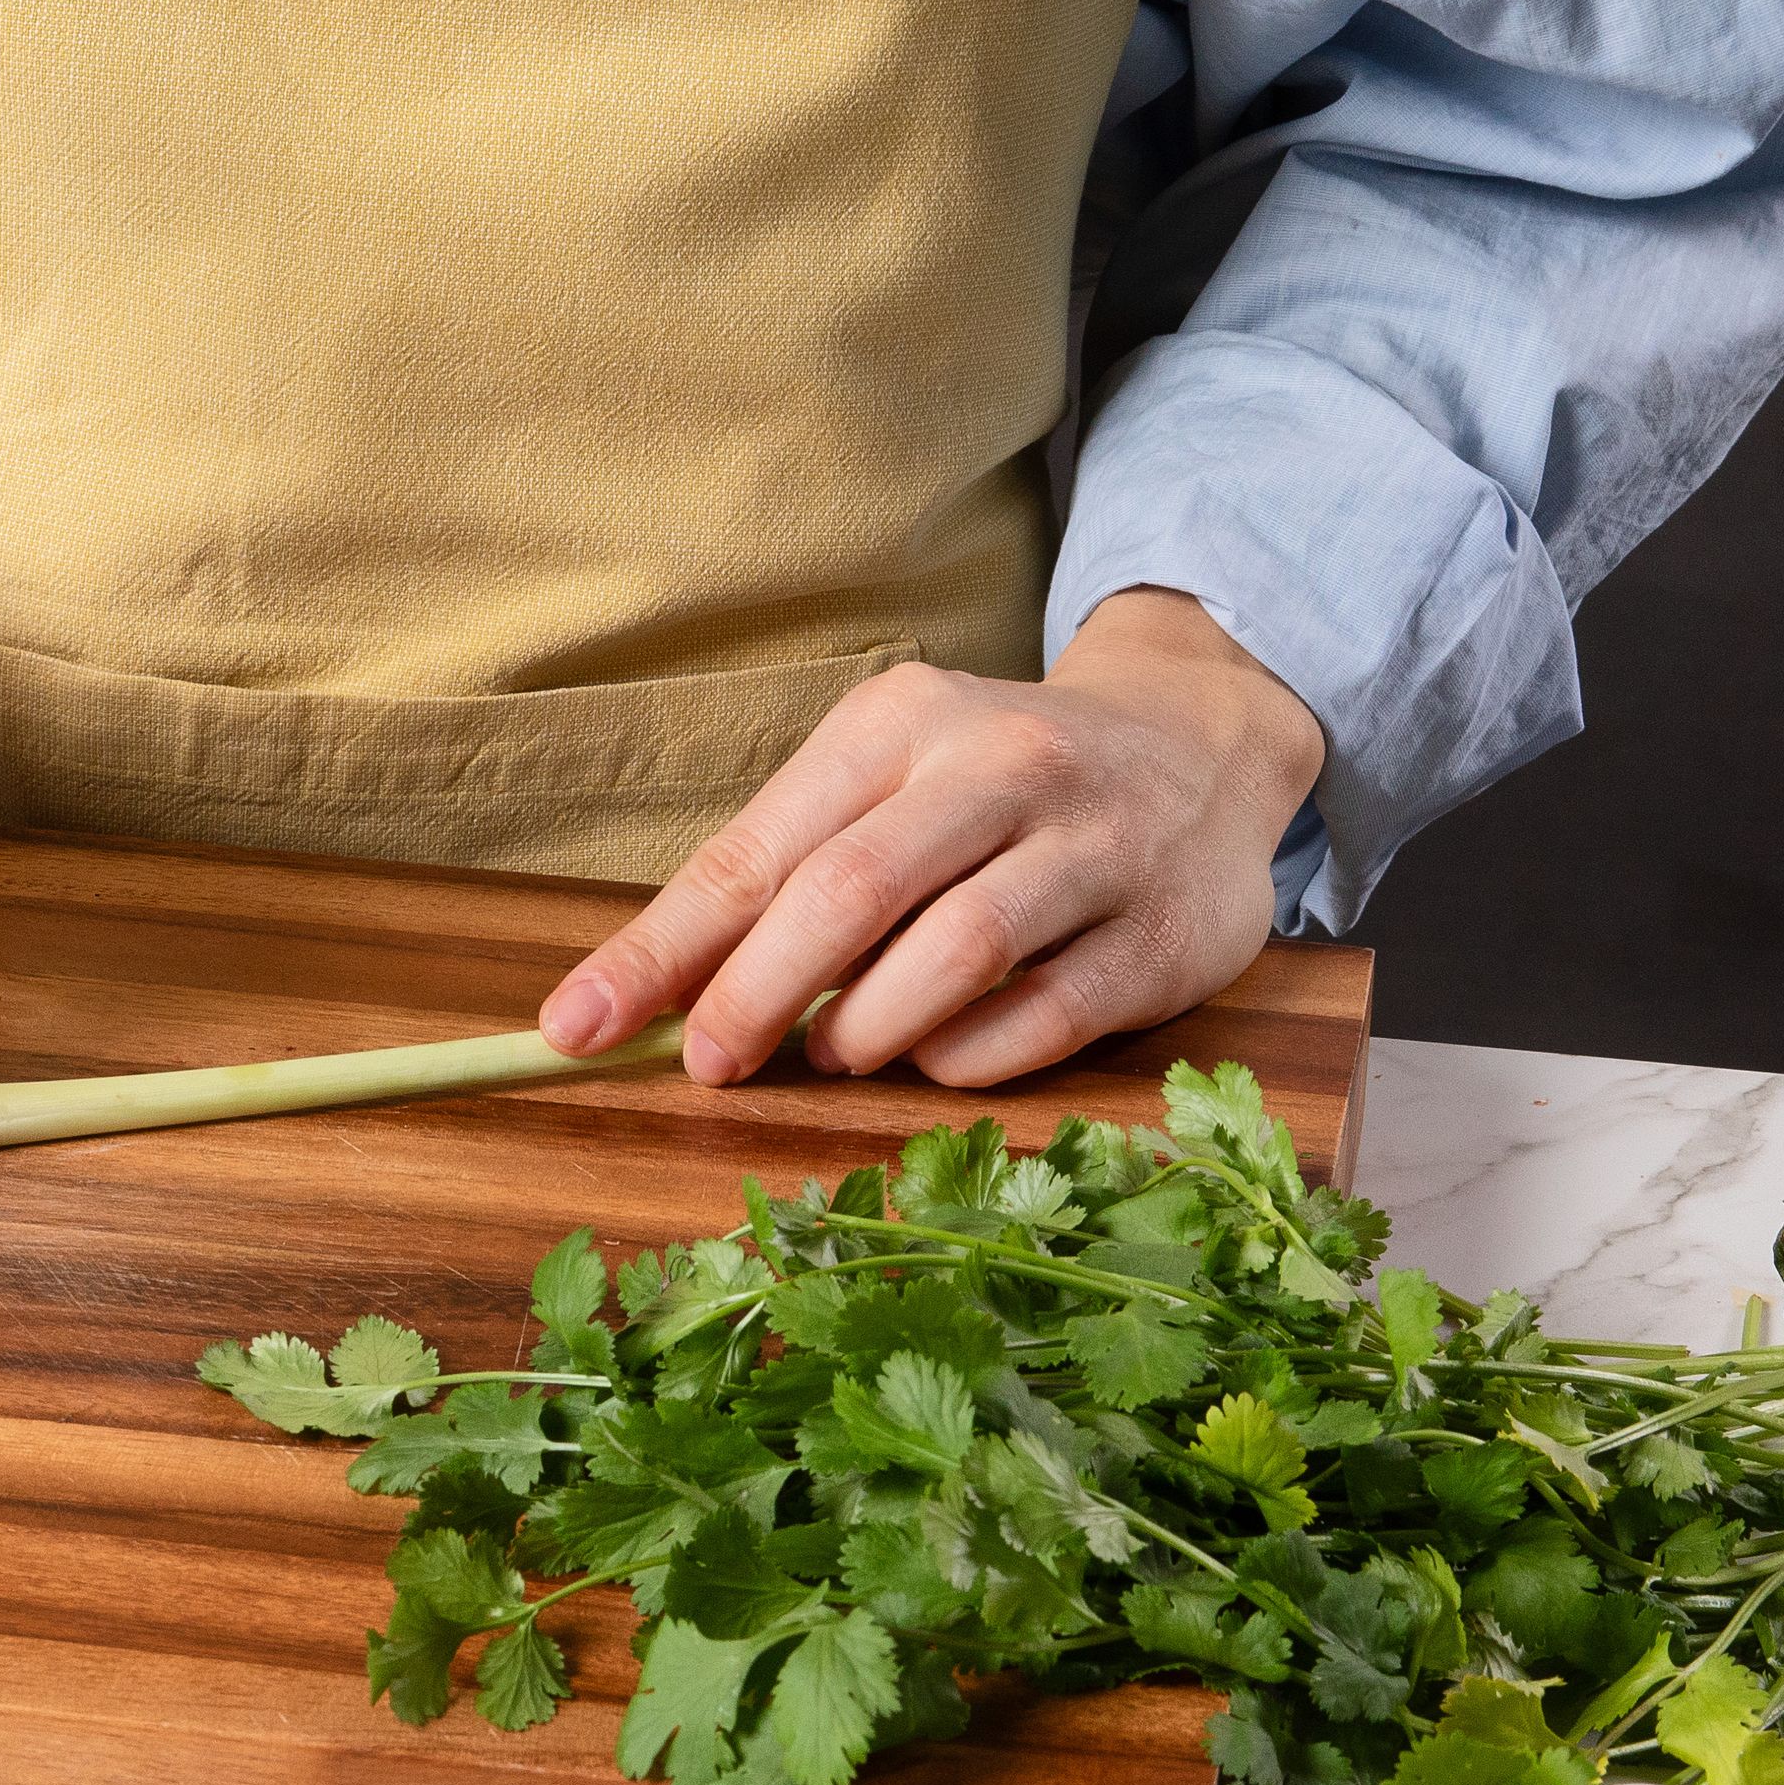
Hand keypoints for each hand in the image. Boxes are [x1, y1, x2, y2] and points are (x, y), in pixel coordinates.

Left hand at [536, 590, 1325, 1088]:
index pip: (759, 848)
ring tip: (832, 1052)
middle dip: (756, 994)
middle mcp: (1003, 766)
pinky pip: (1047, 1013)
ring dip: (868, 1024)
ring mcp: (1096, 845)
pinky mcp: (1165, 932)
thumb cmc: (994, 785)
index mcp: (903, 722)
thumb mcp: (883, 784)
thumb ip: (776, 876)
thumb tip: (642, 996)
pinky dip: (968, 1054)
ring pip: (958, 949)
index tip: (579, 1025)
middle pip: (851, 892)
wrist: (1204, 745)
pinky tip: (931, 1060)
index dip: (663, 949)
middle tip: (710, 1062)